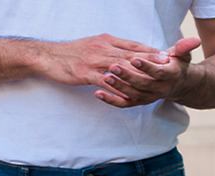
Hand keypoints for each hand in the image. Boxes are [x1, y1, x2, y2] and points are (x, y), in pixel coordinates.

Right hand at [36, 33, 170, 96]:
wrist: (47, 57)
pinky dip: (118, 88)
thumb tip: (121, 52)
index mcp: (105, 41)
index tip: (165, 54)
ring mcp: (94, 61)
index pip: (131, 45)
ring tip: (153, 81)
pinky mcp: (85, 73)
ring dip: (138, 74)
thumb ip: (107, 48)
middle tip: (168, 65)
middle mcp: (102, 48)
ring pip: (121, 68)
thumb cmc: (68, 53)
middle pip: (130, 55)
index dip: (149, 50)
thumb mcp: (91, 44)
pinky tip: (127, 95)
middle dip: (150, 60)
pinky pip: (105, 82)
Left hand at [95, 37, 201, 107]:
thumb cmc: (176, 64)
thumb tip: (193, 40)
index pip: (158, 72)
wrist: (177, 85)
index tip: (134, 58)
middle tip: (113, 66)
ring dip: (117, 87)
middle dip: (127, 76)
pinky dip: (110, 100)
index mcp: (170, 76)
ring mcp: (147, 98)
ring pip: (131, 95)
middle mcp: (159, 90)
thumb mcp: (182, 55)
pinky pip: (123, 104)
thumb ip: (183, 48)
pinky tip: (98, 93)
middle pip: (142, 84)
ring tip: (104, 77)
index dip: (147, 66)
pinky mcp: (137, 103)